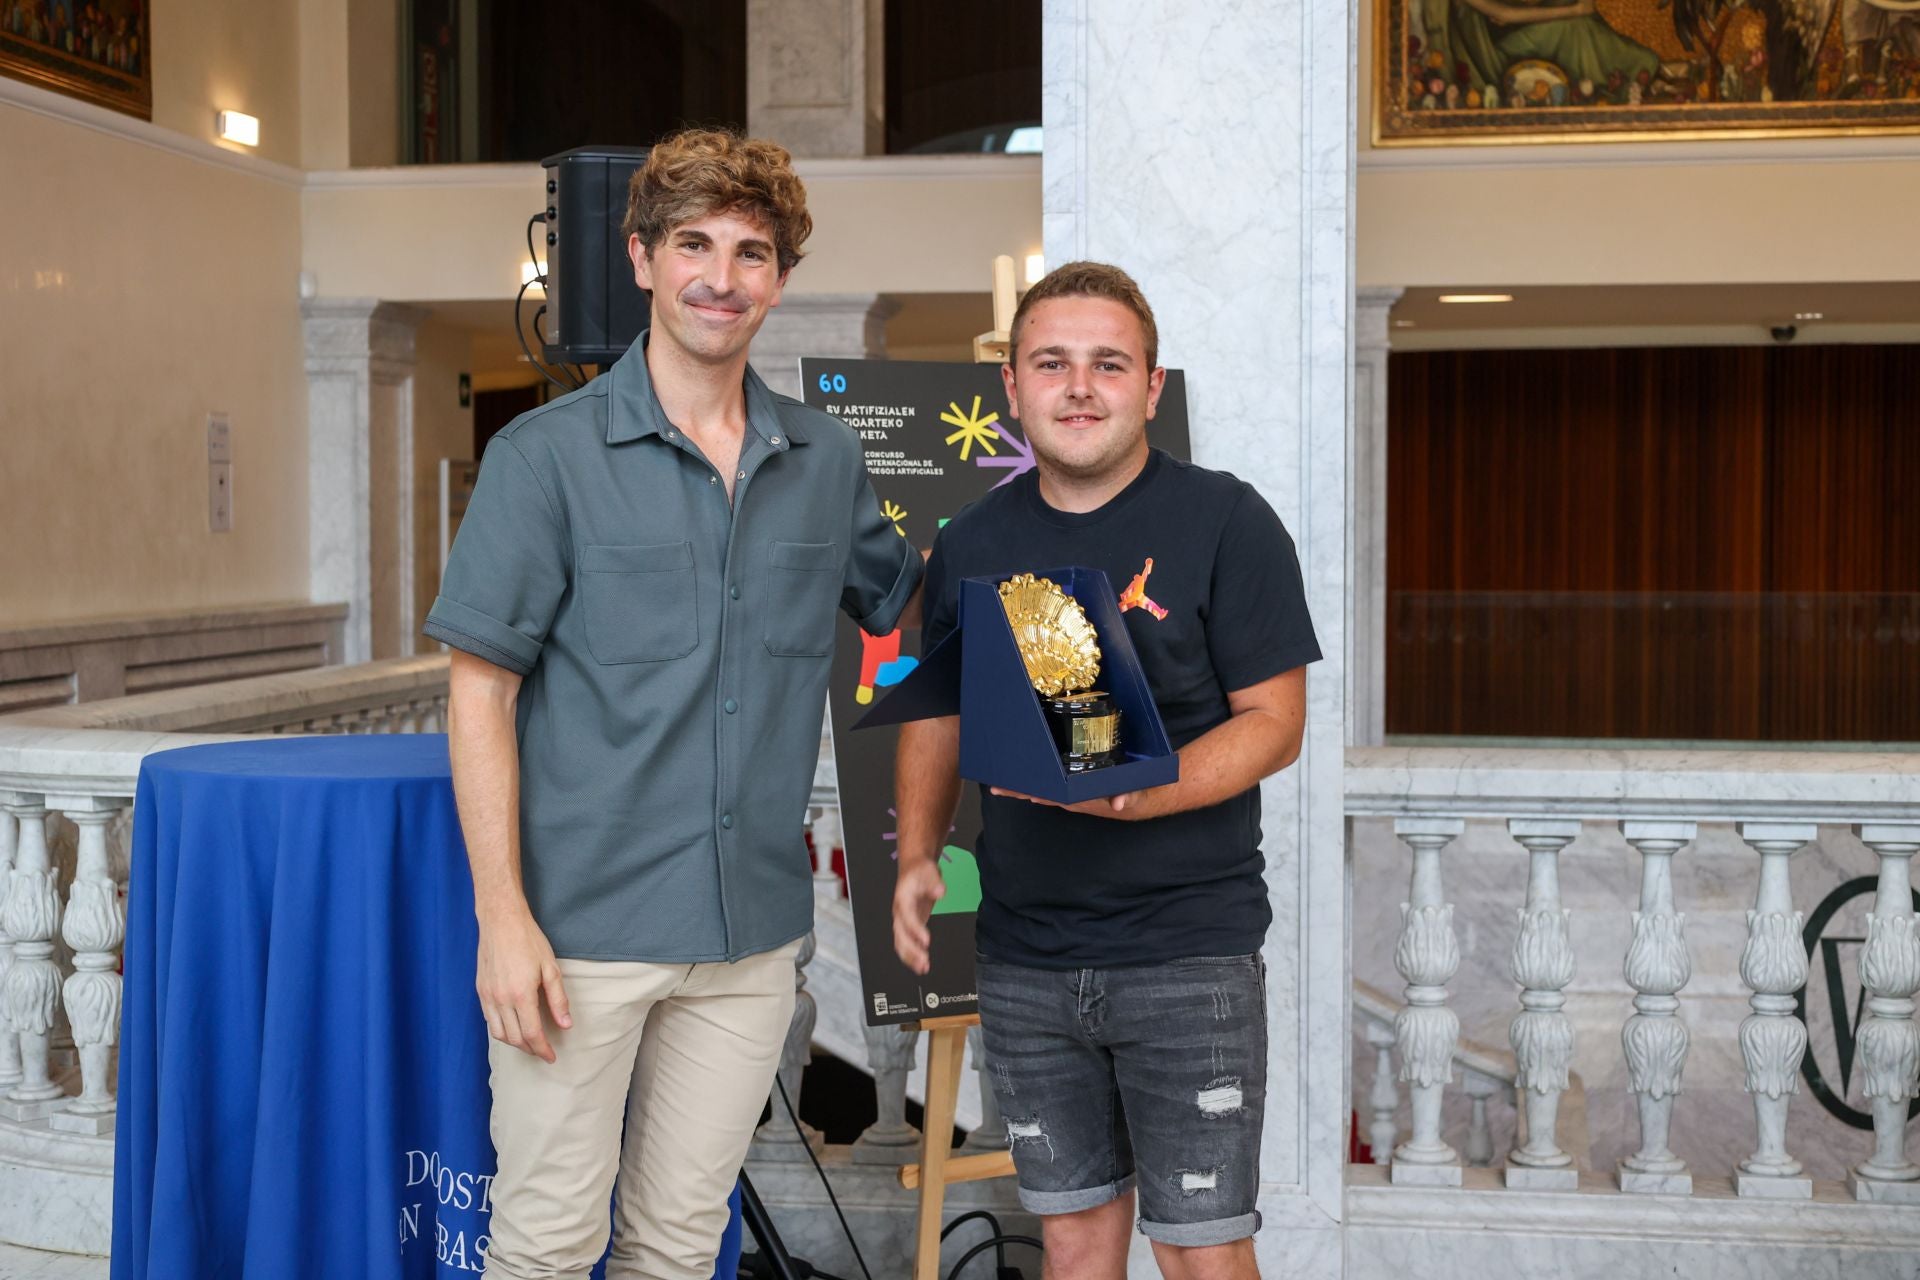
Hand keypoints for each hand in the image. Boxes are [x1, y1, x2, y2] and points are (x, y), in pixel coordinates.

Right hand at [476, 909, 571, 1062]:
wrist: (501, 921)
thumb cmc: (528, 940)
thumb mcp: (551, 968)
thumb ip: (558, 999)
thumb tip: (565, 1024)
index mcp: (521, 995)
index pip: (532, 1034)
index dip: (543, 1049)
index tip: (551, 1057)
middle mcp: (501, 999)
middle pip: (515, 1038)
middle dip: (530, 1049)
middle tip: (543, 1051)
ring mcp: (488, 996)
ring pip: (499, 1033)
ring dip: (514, 1043)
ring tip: (529, 1043)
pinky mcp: (480, 991)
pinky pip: (489, 1020)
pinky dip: (501, 1030)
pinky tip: (512, 1027)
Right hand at [892, 855, 945, 974]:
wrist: (913, 869)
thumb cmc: (920, 870)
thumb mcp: (929, 871)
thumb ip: (934, 882)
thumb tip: (940, 892)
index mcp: (902, 899)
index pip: (907, 917)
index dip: (915, 930)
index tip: (926, 941)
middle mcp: (899, 913)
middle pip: (901, 935)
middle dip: (911, 950)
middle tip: (924, 962)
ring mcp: (903, 921)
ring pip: (901, 943)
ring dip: (911, 957)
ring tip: (924, 968)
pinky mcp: (910, 926)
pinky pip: (907, 943)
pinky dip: (913, 955)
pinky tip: (923, 966)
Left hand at [988, 785, 1147, 818]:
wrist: (1142, 800)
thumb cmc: (1134, 794)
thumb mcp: (1133, 794)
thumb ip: (1127, 796)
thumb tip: (1119, 803)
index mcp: (1078, 798)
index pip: (1048, 796)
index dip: (1029, 793)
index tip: (1010, 791)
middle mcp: (1070, 798)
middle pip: (1038, 794)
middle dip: (1016, 791)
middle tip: (992, 787)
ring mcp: (1071, 793)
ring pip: (1042, 790)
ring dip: (1023, 786)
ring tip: (1001, 781)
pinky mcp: (1074, 787)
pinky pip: (1051, 784)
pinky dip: (1037, 779)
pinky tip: (1025, 774)